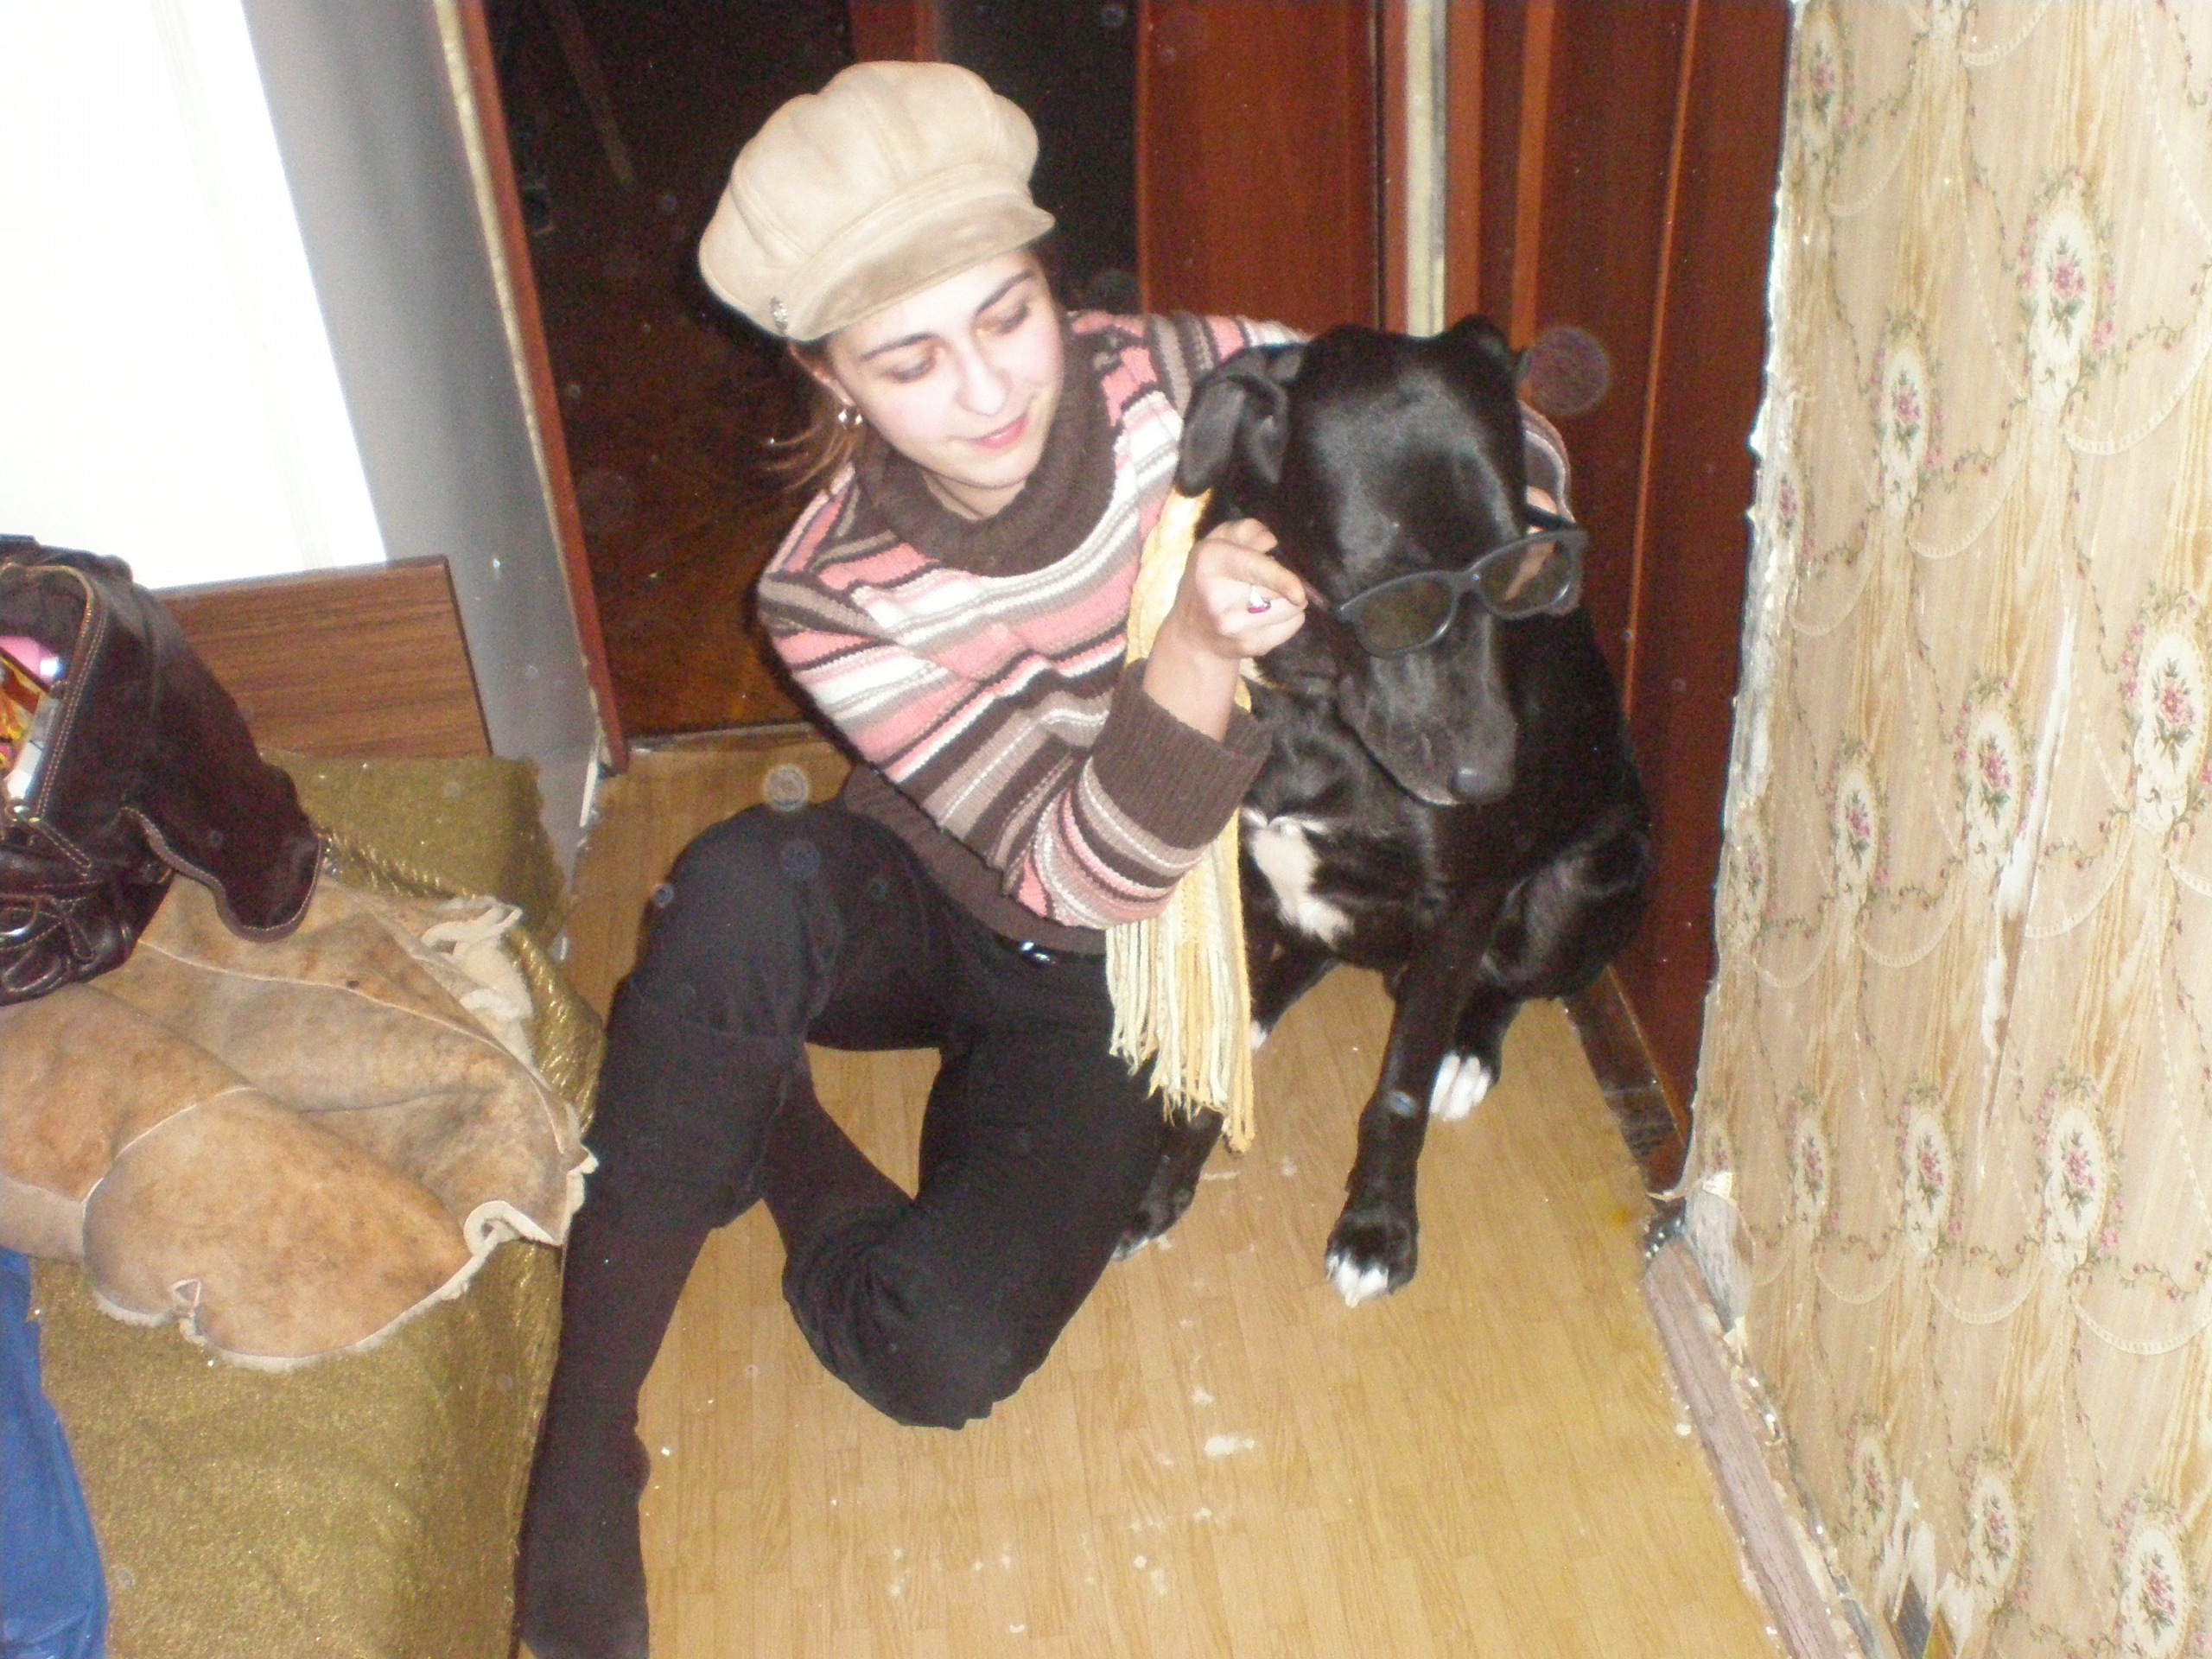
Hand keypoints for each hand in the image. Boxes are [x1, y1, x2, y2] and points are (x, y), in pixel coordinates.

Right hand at [1157, 518, 1308, 662]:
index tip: (1298, 592)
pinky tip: (1268, 617)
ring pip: (1290, 610)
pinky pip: (1291, 628)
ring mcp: (1233, 627)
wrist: (1192, 636)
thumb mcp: (1217, 543)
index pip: (1253, 568)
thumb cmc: (1209, 579)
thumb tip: (1269, 542)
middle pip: (1279, 590)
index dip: (1281, 579)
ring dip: (1289, 601)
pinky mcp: (1249, 647)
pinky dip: (1288, 620)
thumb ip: (1244, 531)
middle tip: (1270, 581)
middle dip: (1286, 583)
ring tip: (1268, 598)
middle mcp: (1218, 597)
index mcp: (1209, 561)